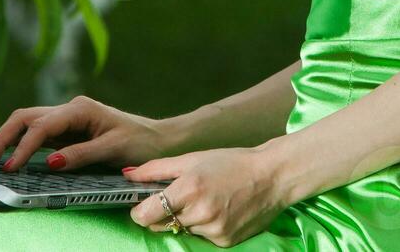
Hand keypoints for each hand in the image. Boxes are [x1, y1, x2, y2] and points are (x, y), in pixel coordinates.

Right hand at [0, 94, 181, 172]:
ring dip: (8, 137)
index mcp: (80, 109)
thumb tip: (49, 161)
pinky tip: (1, 144)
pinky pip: (37, 133)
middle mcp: (70, 109)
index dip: (23, 146)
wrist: (158, 139)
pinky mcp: (67, 131)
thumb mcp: (112, 149)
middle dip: (5, 136)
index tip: (10, 165)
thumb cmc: (139, 142)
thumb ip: (80, 154)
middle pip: (26, 118)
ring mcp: (67, 119)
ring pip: (28, 123)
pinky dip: (19, 139)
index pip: (41, 125)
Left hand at [123, 146, 288, 247]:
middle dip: (163, 213)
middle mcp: (200, 212)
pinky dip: (204, 227)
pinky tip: (218, 211)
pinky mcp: (224, 241)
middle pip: (162, 224)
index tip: (141, 205)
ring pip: (182, 230)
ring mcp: (213, 229)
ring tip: (205, 200)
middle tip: (179, 198)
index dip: (139, 211)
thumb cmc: (231, 162)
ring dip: (186, 220)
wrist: (272, 177)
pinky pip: (201, 237)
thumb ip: (156, 169)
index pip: (147, 213)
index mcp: (189, 188)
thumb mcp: (192, 159)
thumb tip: (127, 175)